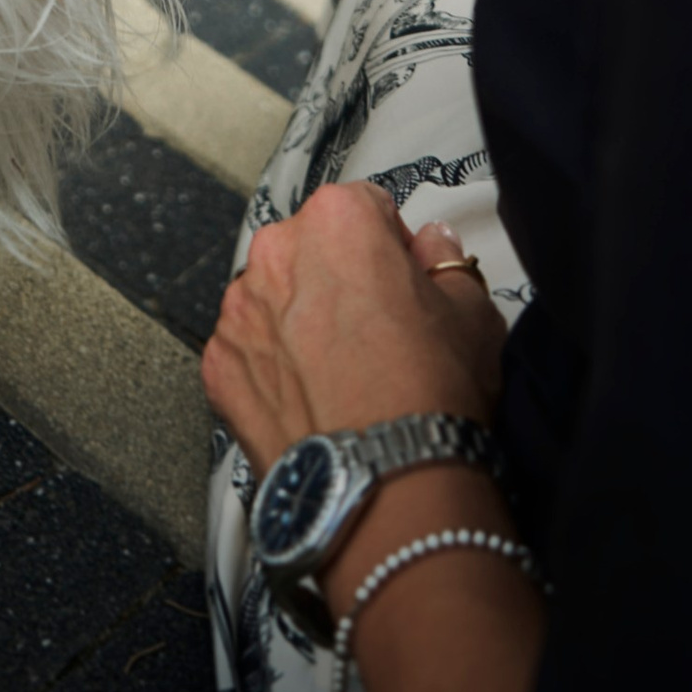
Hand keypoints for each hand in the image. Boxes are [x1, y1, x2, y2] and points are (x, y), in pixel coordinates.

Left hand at [201, 184, 507, 471]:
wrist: (385, 484)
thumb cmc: (431, 395)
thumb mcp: (473, 313)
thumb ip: (446, 262)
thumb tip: (431, 245)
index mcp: (338, 220)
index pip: (366, 207)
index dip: (391, 247)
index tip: (404, 282)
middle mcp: (276, 252)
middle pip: (311, 250)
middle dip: (339, 280)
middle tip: (377, 333)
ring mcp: (239, 310)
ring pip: (274, 300)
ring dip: (300, 322)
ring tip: (344, 375)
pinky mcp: (218, 365)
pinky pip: (248, 352)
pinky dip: (272, 370)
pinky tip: (312, 400)